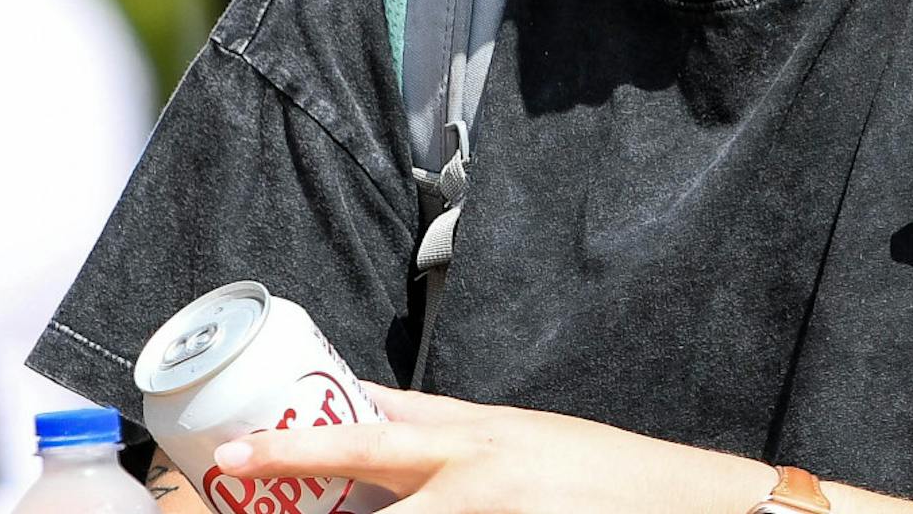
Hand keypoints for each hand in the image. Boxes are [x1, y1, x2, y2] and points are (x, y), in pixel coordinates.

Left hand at [209, 386, 769, 513]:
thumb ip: (437, 428)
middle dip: (302, 483)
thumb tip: (366, 412)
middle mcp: (472, 481)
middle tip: (244, 484)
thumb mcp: (509, 430)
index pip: (367, 434)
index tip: (236, 454)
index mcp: (469, 436)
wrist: (676, 501)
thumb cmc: (589, 467)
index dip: (295, 444)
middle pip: (370, 489)